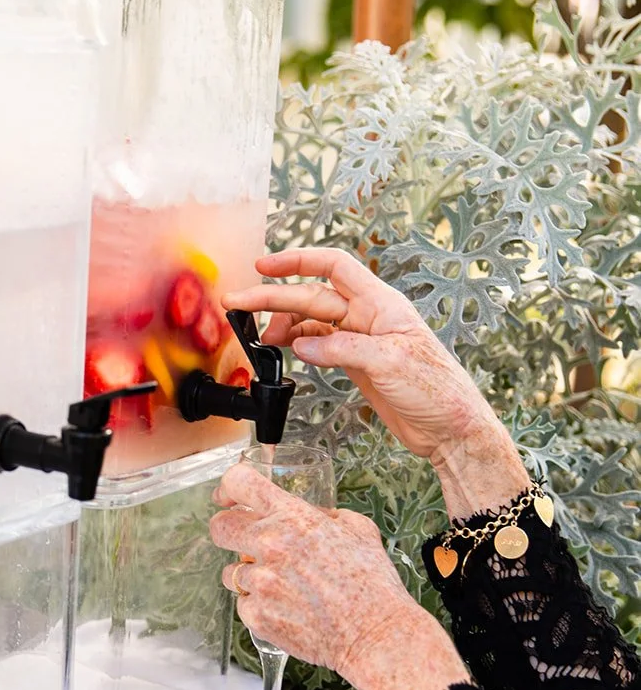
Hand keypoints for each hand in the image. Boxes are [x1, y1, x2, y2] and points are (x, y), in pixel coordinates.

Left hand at [210, 462, 469, 689]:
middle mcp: (271, 545)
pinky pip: (244, 604)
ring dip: (251, 576)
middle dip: (230, 533)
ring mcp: (261, 582)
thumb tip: (308, 514)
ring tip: (284, 588)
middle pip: (219, 527)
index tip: (227, 497)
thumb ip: (324, 515)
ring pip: (231, 572)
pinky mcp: (256, 615)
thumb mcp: (358, 529)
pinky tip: (288, 609)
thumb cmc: (372, 585)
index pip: (241, 484)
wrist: (375, 634)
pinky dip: (260, 606)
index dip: (228, 488)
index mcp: (294, 518)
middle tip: (246, 544)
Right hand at [223, 248, 528, 517]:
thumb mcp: (391, 363)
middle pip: (312, 296)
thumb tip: (302, 345)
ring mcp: (360, 340)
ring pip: (311, 321)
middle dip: (273, 297)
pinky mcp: (356, 363)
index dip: (298, 260)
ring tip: (259, 336)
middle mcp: (369, 316)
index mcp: (382, 304)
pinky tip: (283, 351)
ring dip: (283, 324)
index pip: (334, 267)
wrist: (450, 429)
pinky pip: (318, 345)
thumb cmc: (437, 390)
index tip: (264, 265)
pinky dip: (297, 346)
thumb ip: (344, 350)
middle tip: (238, 303)